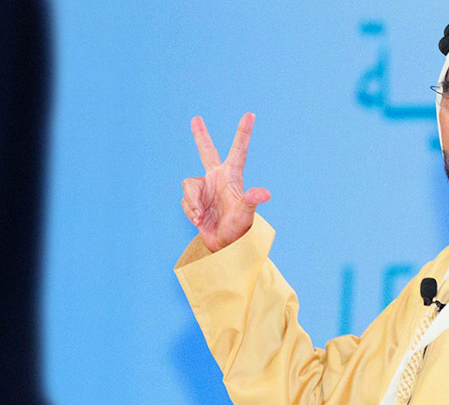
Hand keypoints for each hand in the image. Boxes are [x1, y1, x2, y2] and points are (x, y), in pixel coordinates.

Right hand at [180, 112, 270, 251]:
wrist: (224, 246)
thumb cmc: (239, 230)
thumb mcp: (245, 215)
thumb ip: (251, 201)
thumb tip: (264, 193)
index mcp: (232, 177)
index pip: (238, 150)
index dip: (243, 132)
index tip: (250, 114)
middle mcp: (217, 179)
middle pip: (207, 152)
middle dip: (200, 136)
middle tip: (196, 119)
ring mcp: (205, 189)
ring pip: (188, 185)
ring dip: (192, 203)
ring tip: (201, 216)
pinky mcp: (194, 200)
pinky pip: (185, 200)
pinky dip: (189, 211)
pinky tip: (199, 220)